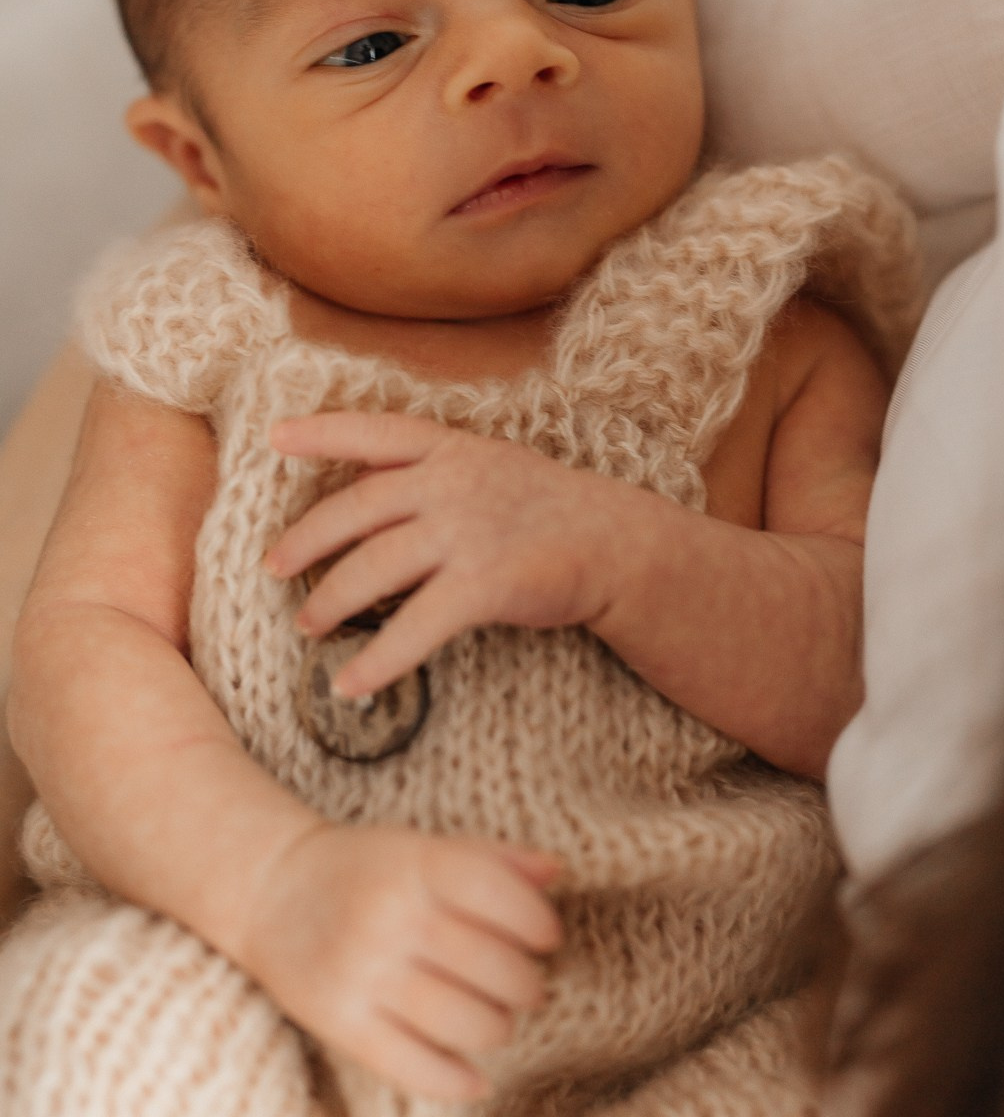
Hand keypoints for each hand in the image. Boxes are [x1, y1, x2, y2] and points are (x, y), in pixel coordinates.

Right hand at [237, 820, 561, 1099]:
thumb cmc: (365, 868)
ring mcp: (363, 973)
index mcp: (413, 864)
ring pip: (466, 1022)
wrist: (271, 891)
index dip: (536, 921)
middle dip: (527, 983)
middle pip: (493, 966)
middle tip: (525, 984)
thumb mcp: (423, 846)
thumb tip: (557, 871)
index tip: (546, 936)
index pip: (498, 895)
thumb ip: (491, 858)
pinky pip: (414, 1069)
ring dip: (499, 1028)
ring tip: (498, 1018)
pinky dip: (457, 1081)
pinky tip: (476, 1077)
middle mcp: (389, 917)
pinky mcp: (341, 1024)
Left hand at [265, 411, 654, 697]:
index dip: (323, 433)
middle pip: (356, 509)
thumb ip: (434, 468)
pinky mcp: (485, 584)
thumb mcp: (491, 466)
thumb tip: (364, 478)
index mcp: (452, 449)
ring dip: (331, 600)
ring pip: (374, 567)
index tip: (275, 439)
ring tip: (307, 625)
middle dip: (306, 540)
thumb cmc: (548, 509)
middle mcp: (453, 483)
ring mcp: (468, 532)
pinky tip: (348, 684)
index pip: (376, 432)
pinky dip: (377, 660)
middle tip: (272, 567)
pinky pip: (415, 627)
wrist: (617, 545)